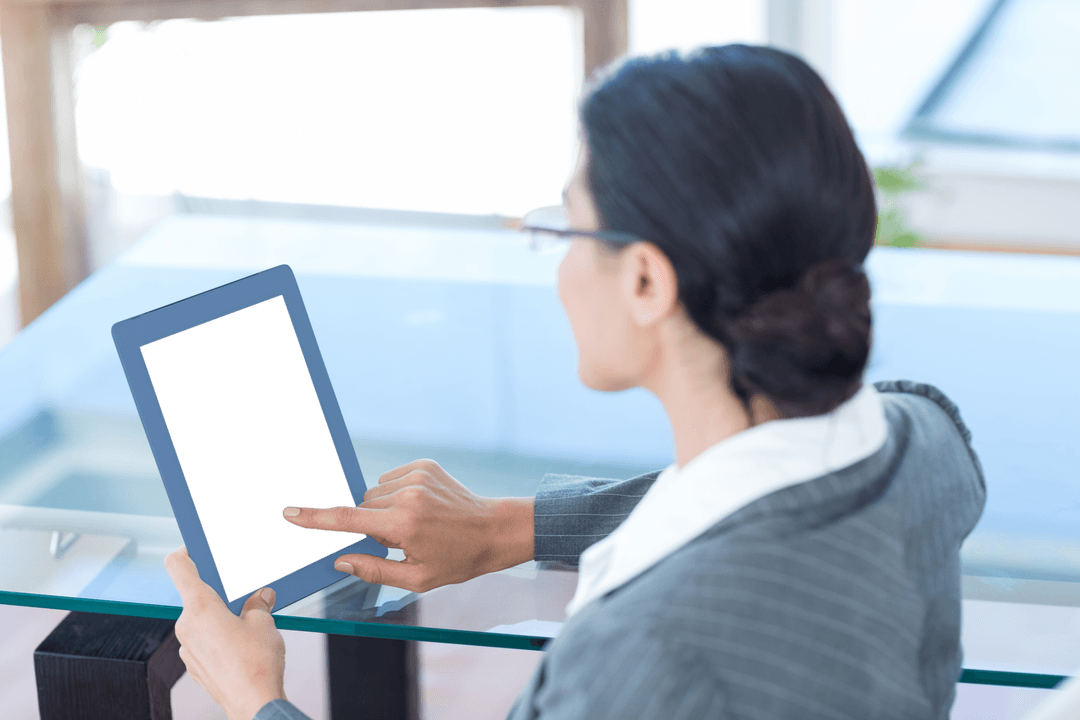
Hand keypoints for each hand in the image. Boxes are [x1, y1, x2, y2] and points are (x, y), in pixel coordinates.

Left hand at [165, 546, 286, 719]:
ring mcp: (187, 648)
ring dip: (220, 617)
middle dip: (219, 592)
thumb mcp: (264, 621)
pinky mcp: (194, 665)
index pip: (178, 566)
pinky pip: (203, 640)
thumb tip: (260, 596)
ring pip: (200, 620)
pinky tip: (242, 646)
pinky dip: (219, 637)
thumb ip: (258, 603)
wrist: (254, 704)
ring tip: (249, 625)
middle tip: (244, 593)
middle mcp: (186, 625)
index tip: (197, 548)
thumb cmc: (256, 664)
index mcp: (200, 607)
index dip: (186, 551)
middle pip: (195, 595)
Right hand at [283, 459, 533, 592]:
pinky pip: (391, 479)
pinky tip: (420, 507)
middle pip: (361, 505)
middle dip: (369, 522)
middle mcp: (406, 495)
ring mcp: (416, 476)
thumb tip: (341, 560)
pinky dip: (396, 493)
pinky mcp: (424, 465)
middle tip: (398, 538)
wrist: (494, 530)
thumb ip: (374, 569)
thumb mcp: (417, 578)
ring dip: (383, 508)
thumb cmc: (457, 560)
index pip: (347, 520)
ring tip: (414, 523)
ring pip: (375, 492)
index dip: (315, 518)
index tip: (291, 513)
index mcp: (402, 525)